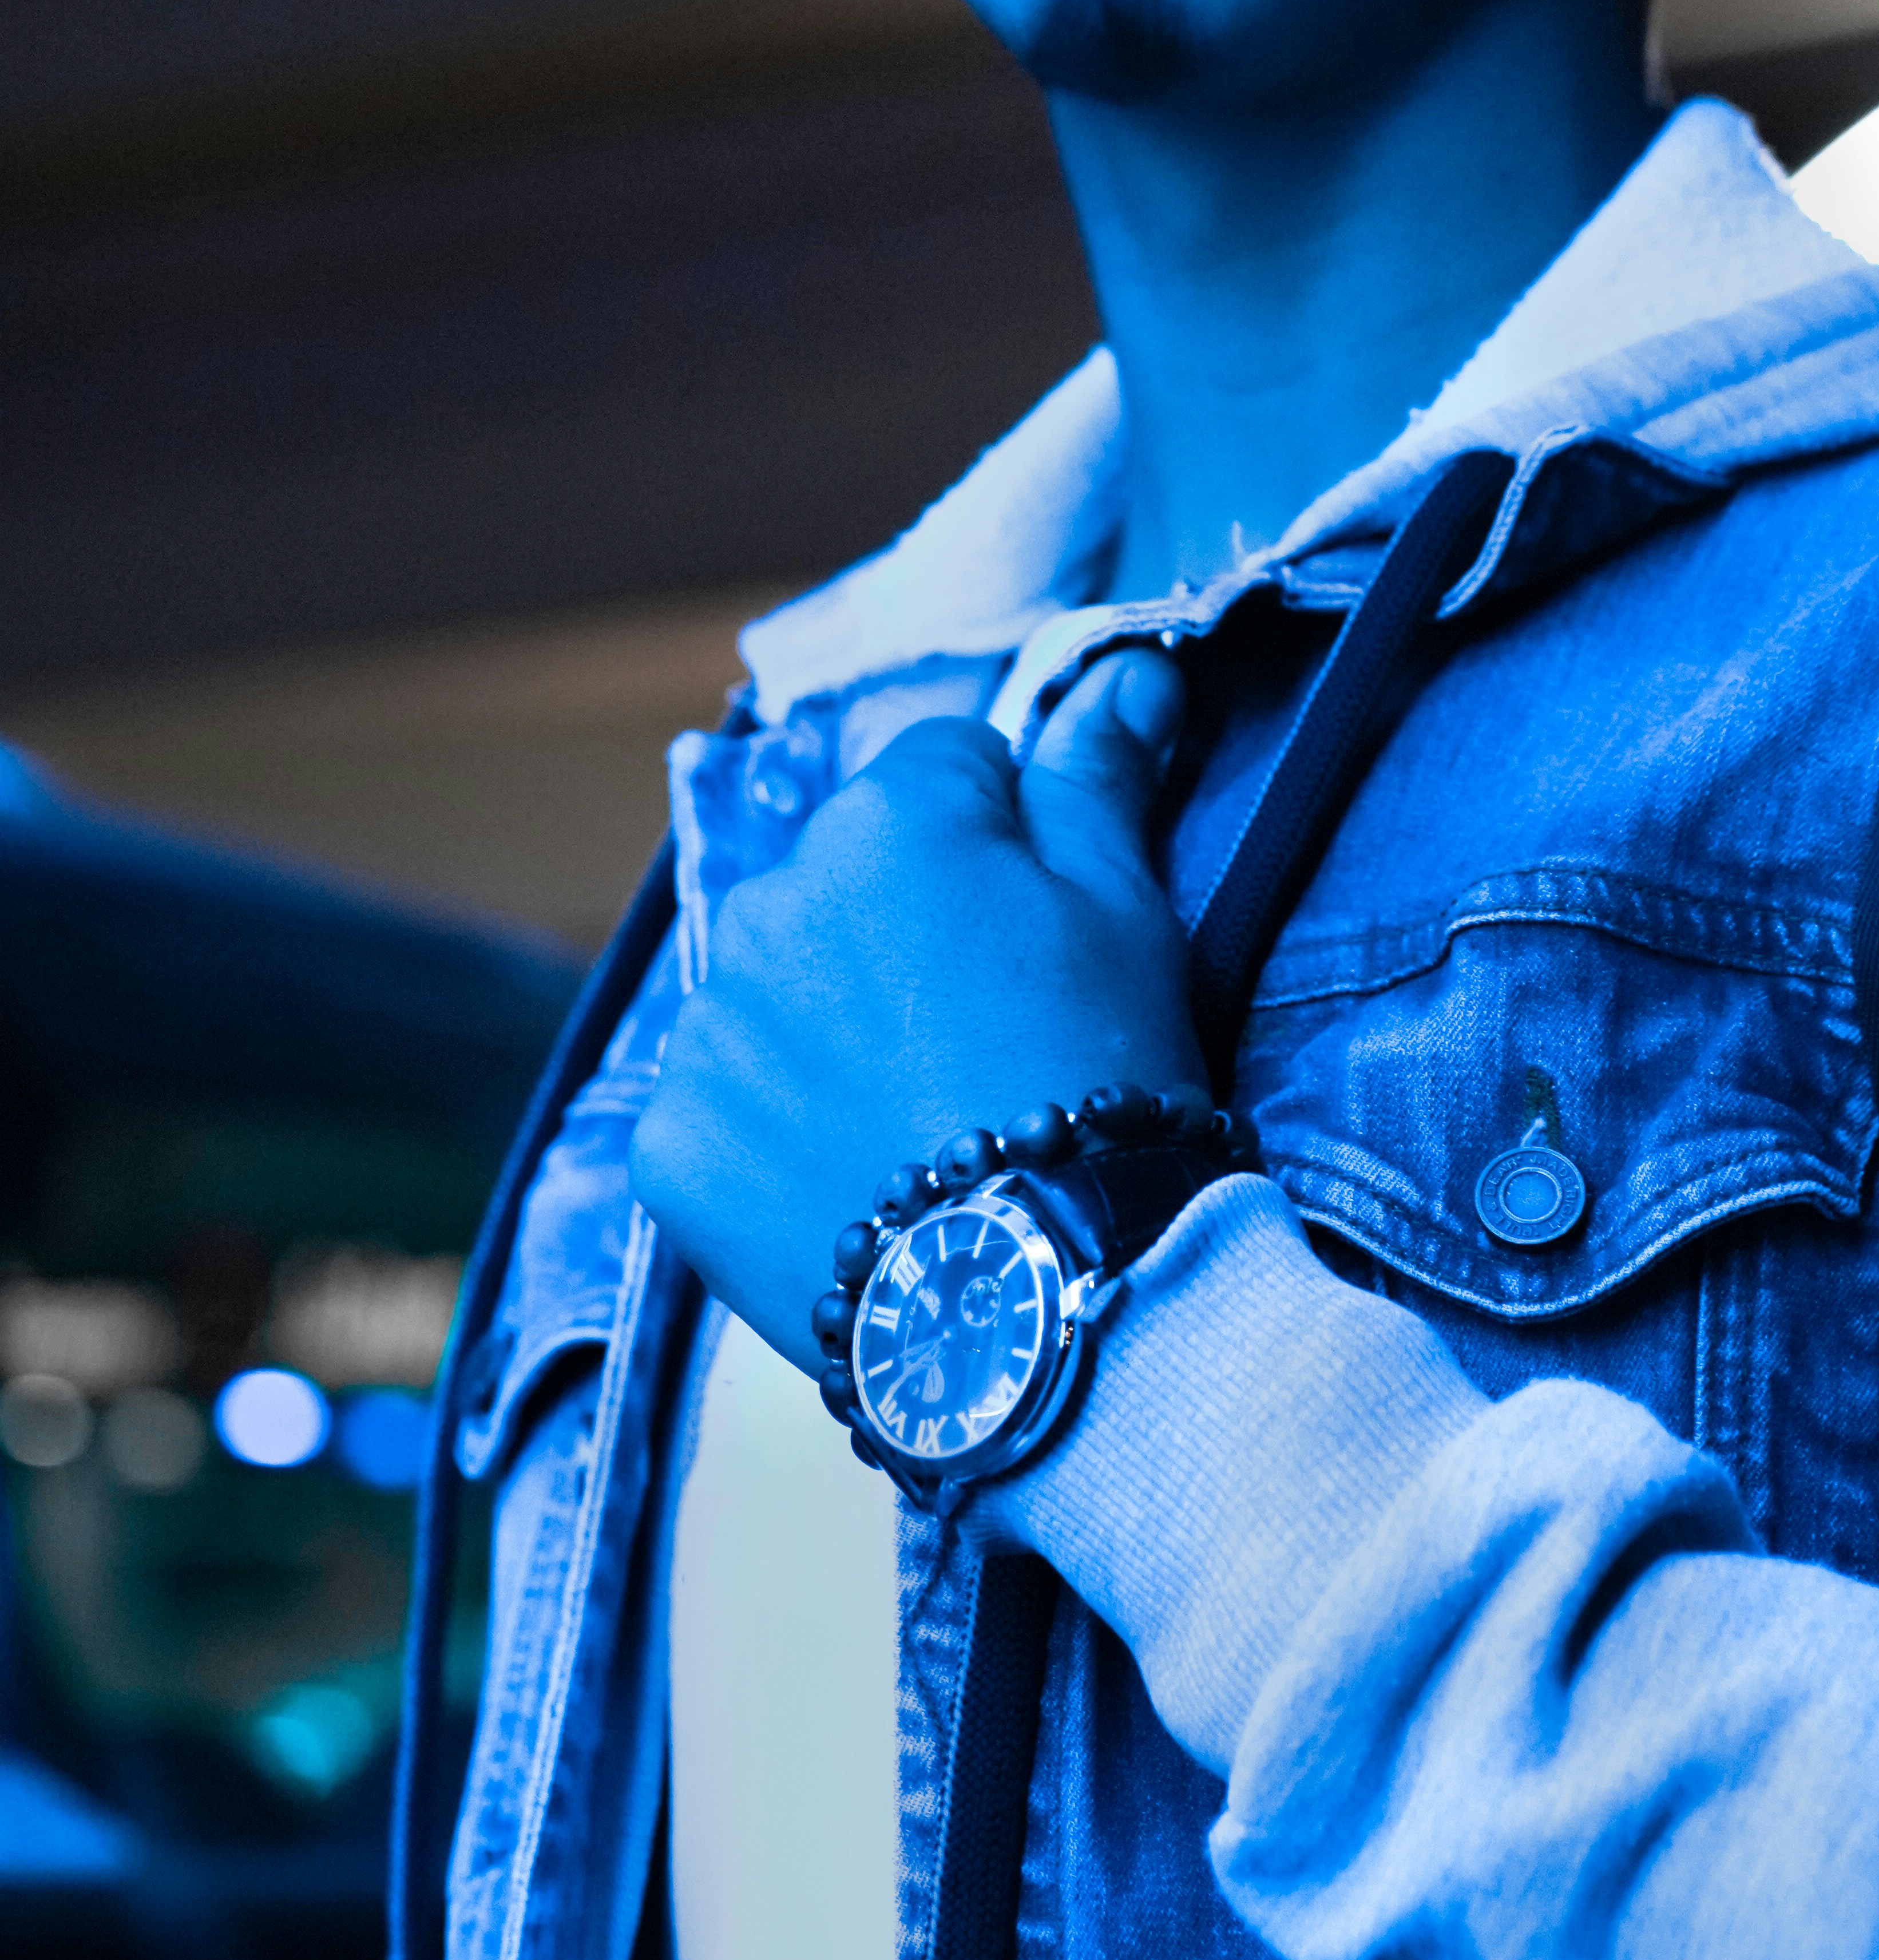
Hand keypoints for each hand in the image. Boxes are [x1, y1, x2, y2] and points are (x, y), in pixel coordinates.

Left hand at [630, 649, 1197, 1370]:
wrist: (1041, 1291)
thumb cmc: (1102, 1075)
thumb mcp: (1128, 909)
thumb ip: (1100, 775)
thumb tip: (1128, 668)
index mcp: (887, 821)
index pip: (948, 767)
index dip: (1010, 841)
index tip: (1044, 934)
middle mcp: (771, 898)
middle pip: (849, 876)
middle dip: (908, 929)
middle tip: (989, 1038)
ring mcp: (708, 1026)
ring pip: (782, 987)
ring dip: (835, 1025)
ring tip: (920, 1122)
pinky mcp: (669, 1140)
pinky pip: (725, 1100)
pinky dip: (777, 1129)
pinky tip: (853, 1180)